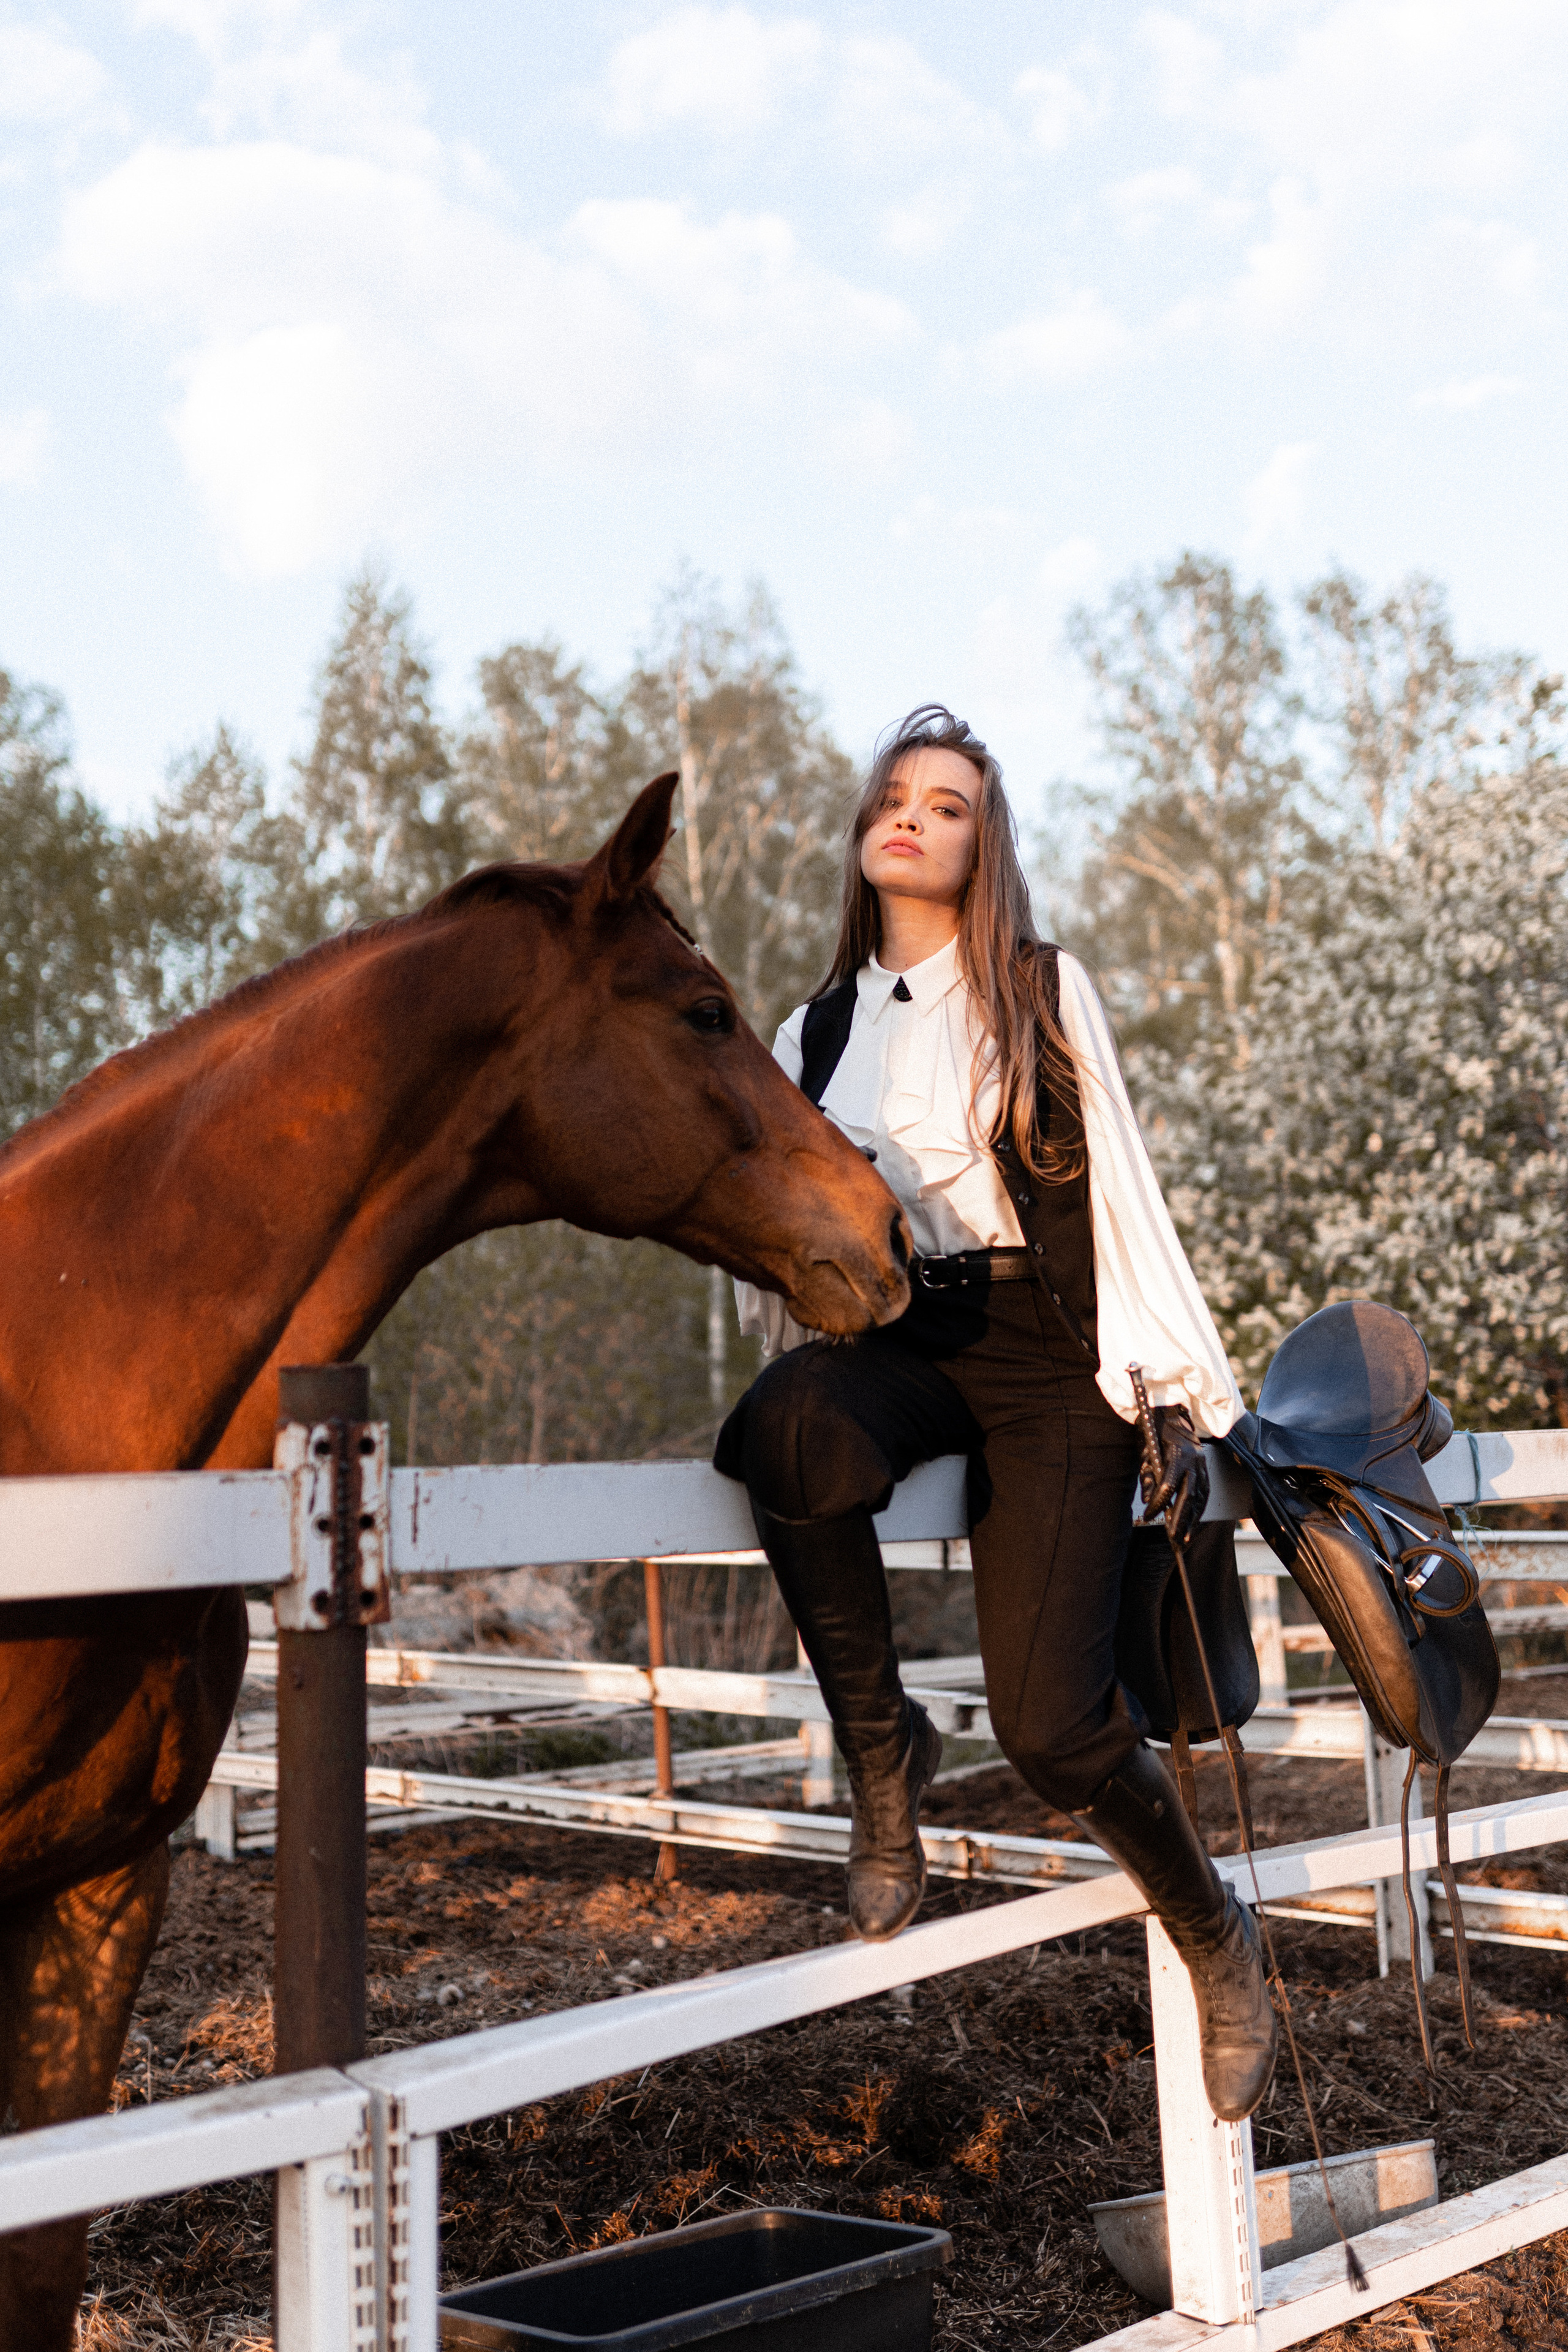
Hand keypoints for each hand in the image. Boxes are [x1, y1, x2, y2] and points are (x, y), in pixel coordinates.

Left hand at [1142, 1403, 1209, 1547]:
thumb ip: (1147, 1475)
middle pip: (1189, 1495)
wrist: (1173, 1413)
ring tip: (1186, 1538)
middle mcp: (1195, 1461)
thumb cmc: (1155, 1432)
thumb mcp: (1146, 1450)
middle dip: (1181, 1519)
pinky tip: (1195, 1523)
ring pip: (1201, 1497)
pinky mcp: (1207, 1469)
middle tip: (1173, 1538)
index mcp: (1178, 1454)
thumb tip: (1148, 1500)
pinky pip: (1206, 1493)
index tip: (1149, 1515)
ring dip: (1194, 1519)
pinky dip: (1200, 1510)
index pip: (1168, 1485)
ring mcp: (1203, 1465)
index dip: (1159, 1503)